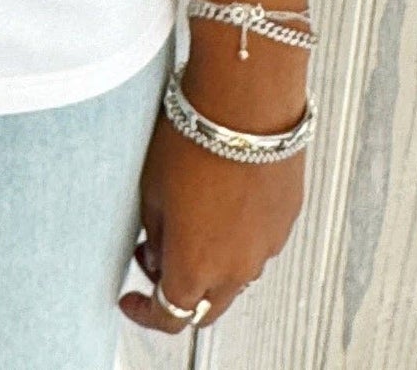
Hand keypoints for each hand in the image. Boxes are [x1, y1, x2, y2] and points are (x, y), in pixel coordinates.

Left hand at [119, 40, 308, 332]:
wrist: (245, 101)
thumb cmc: (193, 137)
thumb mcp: (151, 189)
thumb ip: (155, 234)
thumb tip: (157, 252)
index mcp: (197, 267)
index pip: (171, 316)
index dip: (145, 313)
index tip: (131, 299)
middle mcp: (237, 267)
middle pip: (206, 305)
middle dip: (178, 292)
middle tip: (154, 258)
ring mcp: (267, 246)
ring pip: (233, 275)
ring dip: (209, 262)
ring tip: (186, 219)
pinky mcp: (285, 221)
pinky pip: (257, 243)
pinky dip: (235, 236)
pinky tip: (218, 200)